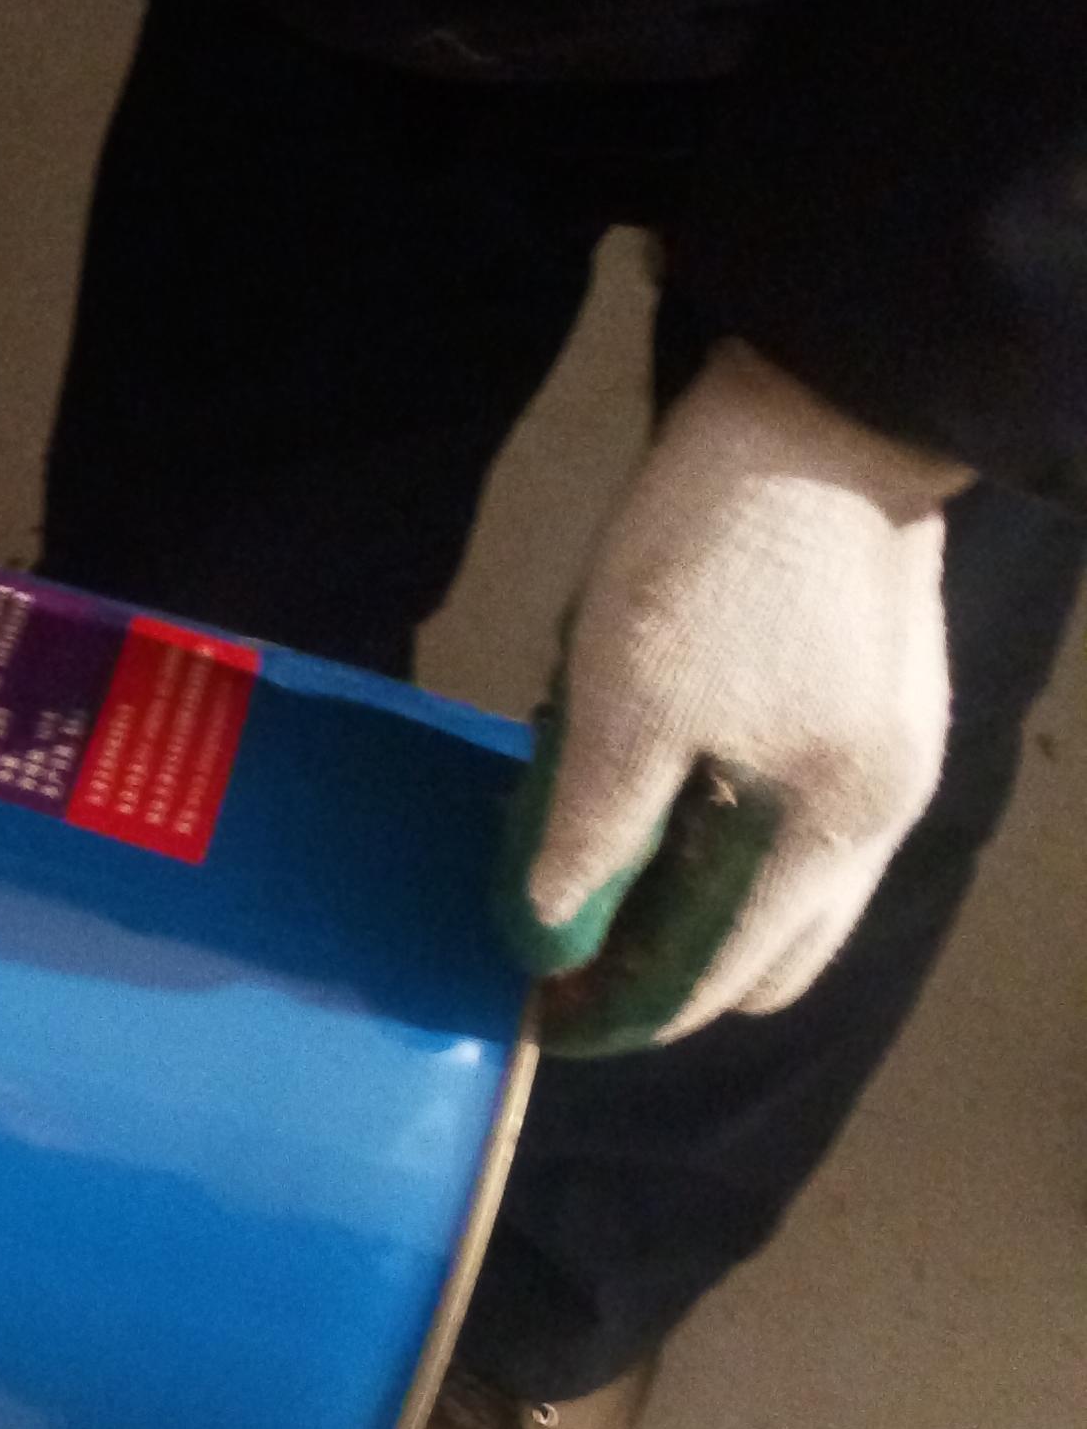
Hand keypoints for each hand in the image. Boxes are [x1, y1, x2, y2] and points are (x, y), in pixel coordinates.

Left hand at [498, 342, 957, 1051]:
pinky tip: (658, 800)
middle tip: (564, 952)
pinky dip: (724, 841)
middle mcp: (881, 821)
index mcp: (828, 833)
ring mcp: (891, 760)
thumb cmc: (716, 560)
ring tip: (599, 877)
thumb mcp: (626, 703)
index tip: (537, 1022)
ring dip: (696, 905)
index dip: (622, 1012)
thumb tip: (550, 949)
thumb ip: (589, 839)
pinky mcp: (877, 704)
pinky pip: (794, 822)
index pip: (719, 979)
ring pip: (787, 890)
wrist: (822, 406)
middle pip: (769, 953)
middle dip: (668, 973)